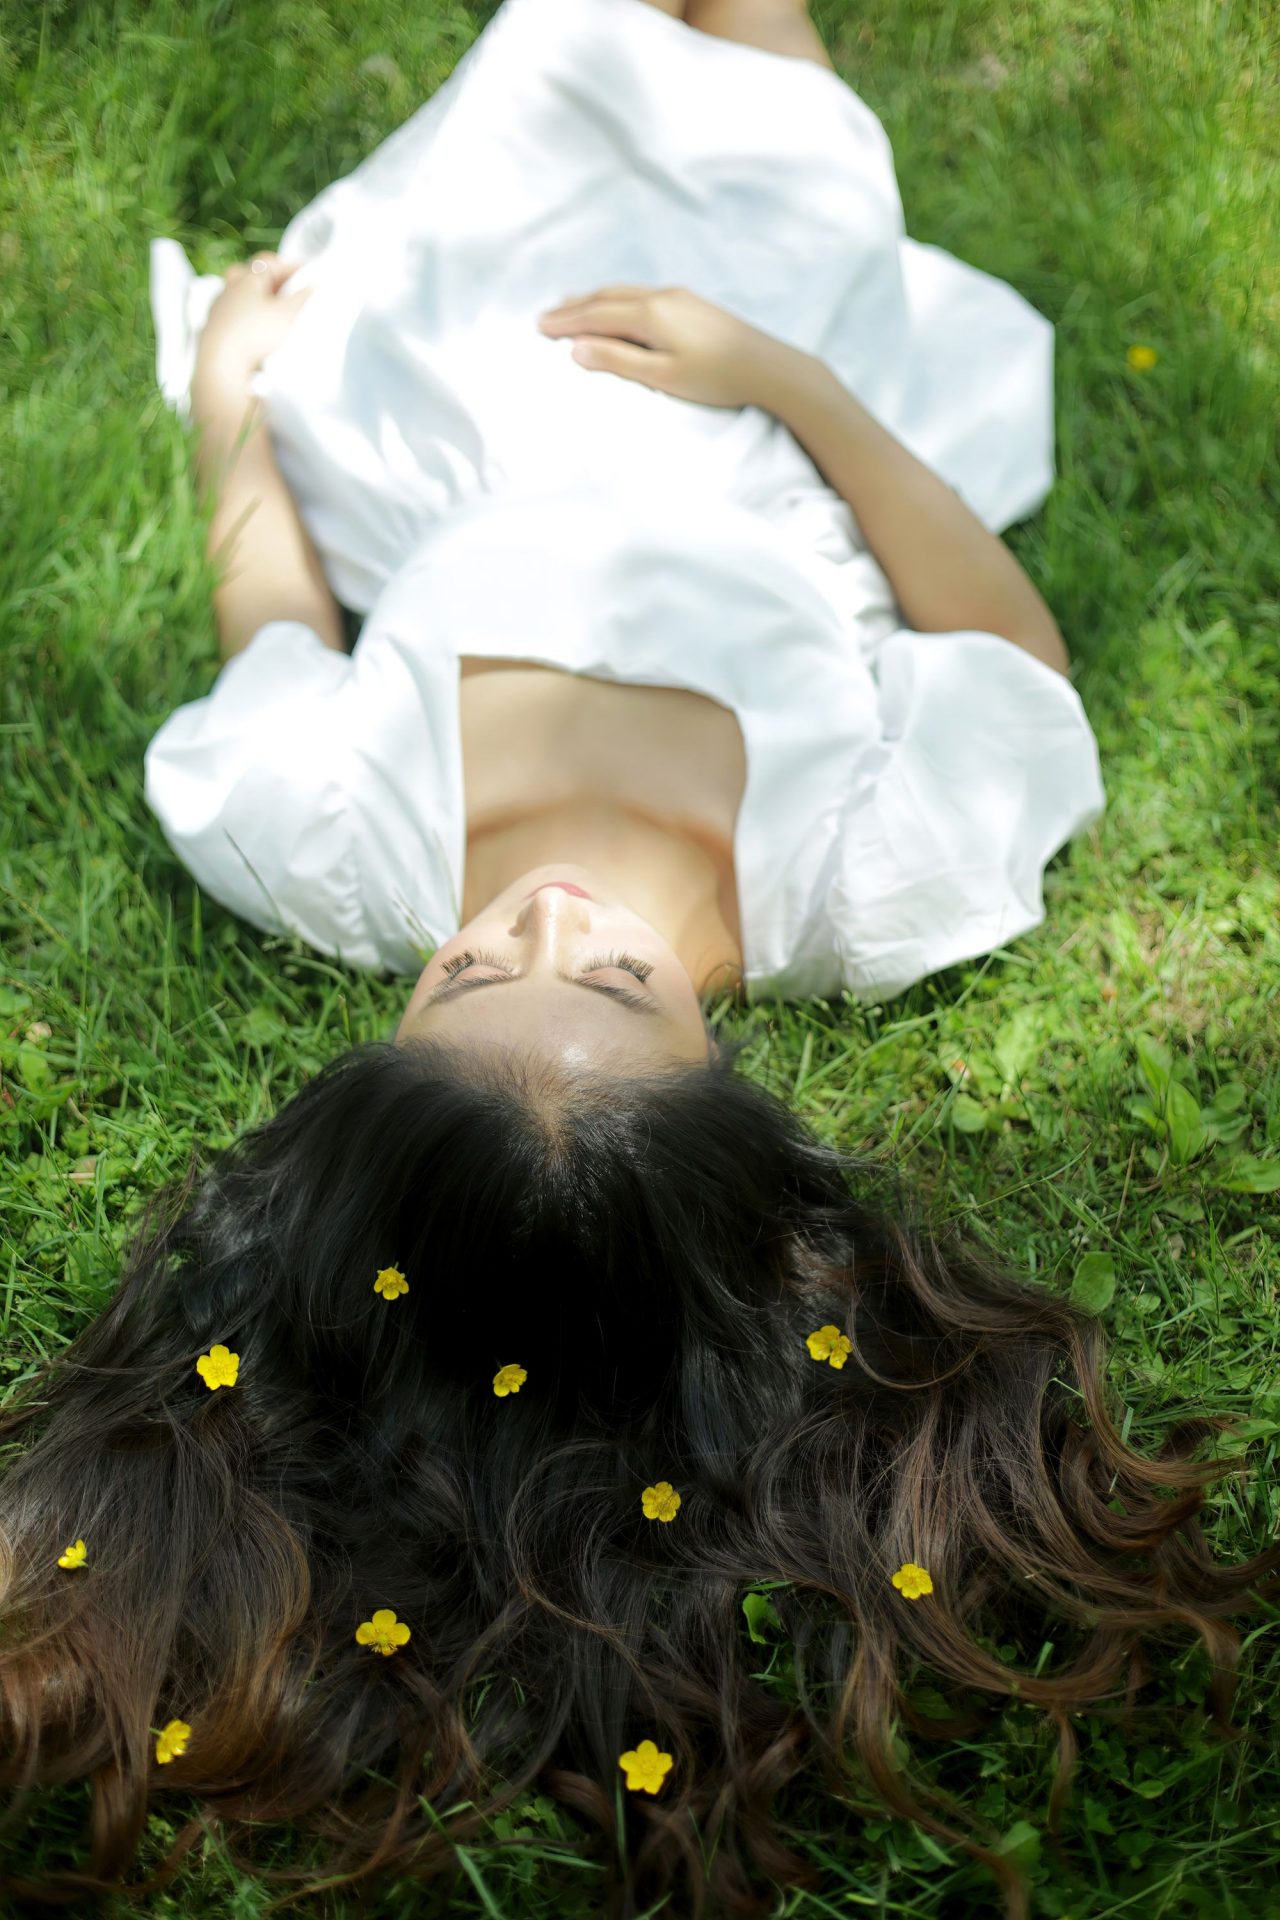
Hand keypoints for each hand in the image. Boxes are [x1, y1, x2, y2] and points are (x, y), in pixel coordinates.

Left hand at [196, 251, 313, 383]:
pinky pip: (229, 316)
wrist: (222, 364)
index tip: (306, 272)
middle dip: (266, 278)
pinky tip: (252, 332)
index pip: (268, 262)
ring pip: (236, 295)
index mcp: (247, 280)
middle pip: (247, 274)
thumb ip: (302, 298)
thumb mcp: (288, 315)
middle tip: (283, 288)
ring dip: (253, 299)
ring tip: (269, 312)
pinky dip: (242, 318)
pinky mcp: (211, 330)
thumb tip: (311, 286)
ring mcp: (217, 310)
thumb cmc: (256, 334)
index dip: (288, 264)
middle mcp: (229, 290)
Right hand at [537, 284, 789, 409]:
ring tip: (573, 306)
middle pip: (606, 298)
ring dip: (594, 300)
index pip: (595, 315)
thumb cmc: (717, 378)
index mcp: (649, 314)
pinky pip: (642, 295)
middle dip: (574, 307)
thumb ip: (617, 360)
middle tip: (546, 317)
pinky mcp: (692, 304)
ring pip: (624, 293)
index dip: (565, 322)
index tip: (539, 327)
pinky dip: (618, 300)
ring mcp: (678, 297)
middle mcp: (661, 297)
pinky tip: (619, 308)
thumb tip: (575, 349)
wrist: (769, 367)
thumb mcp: (662, 376)